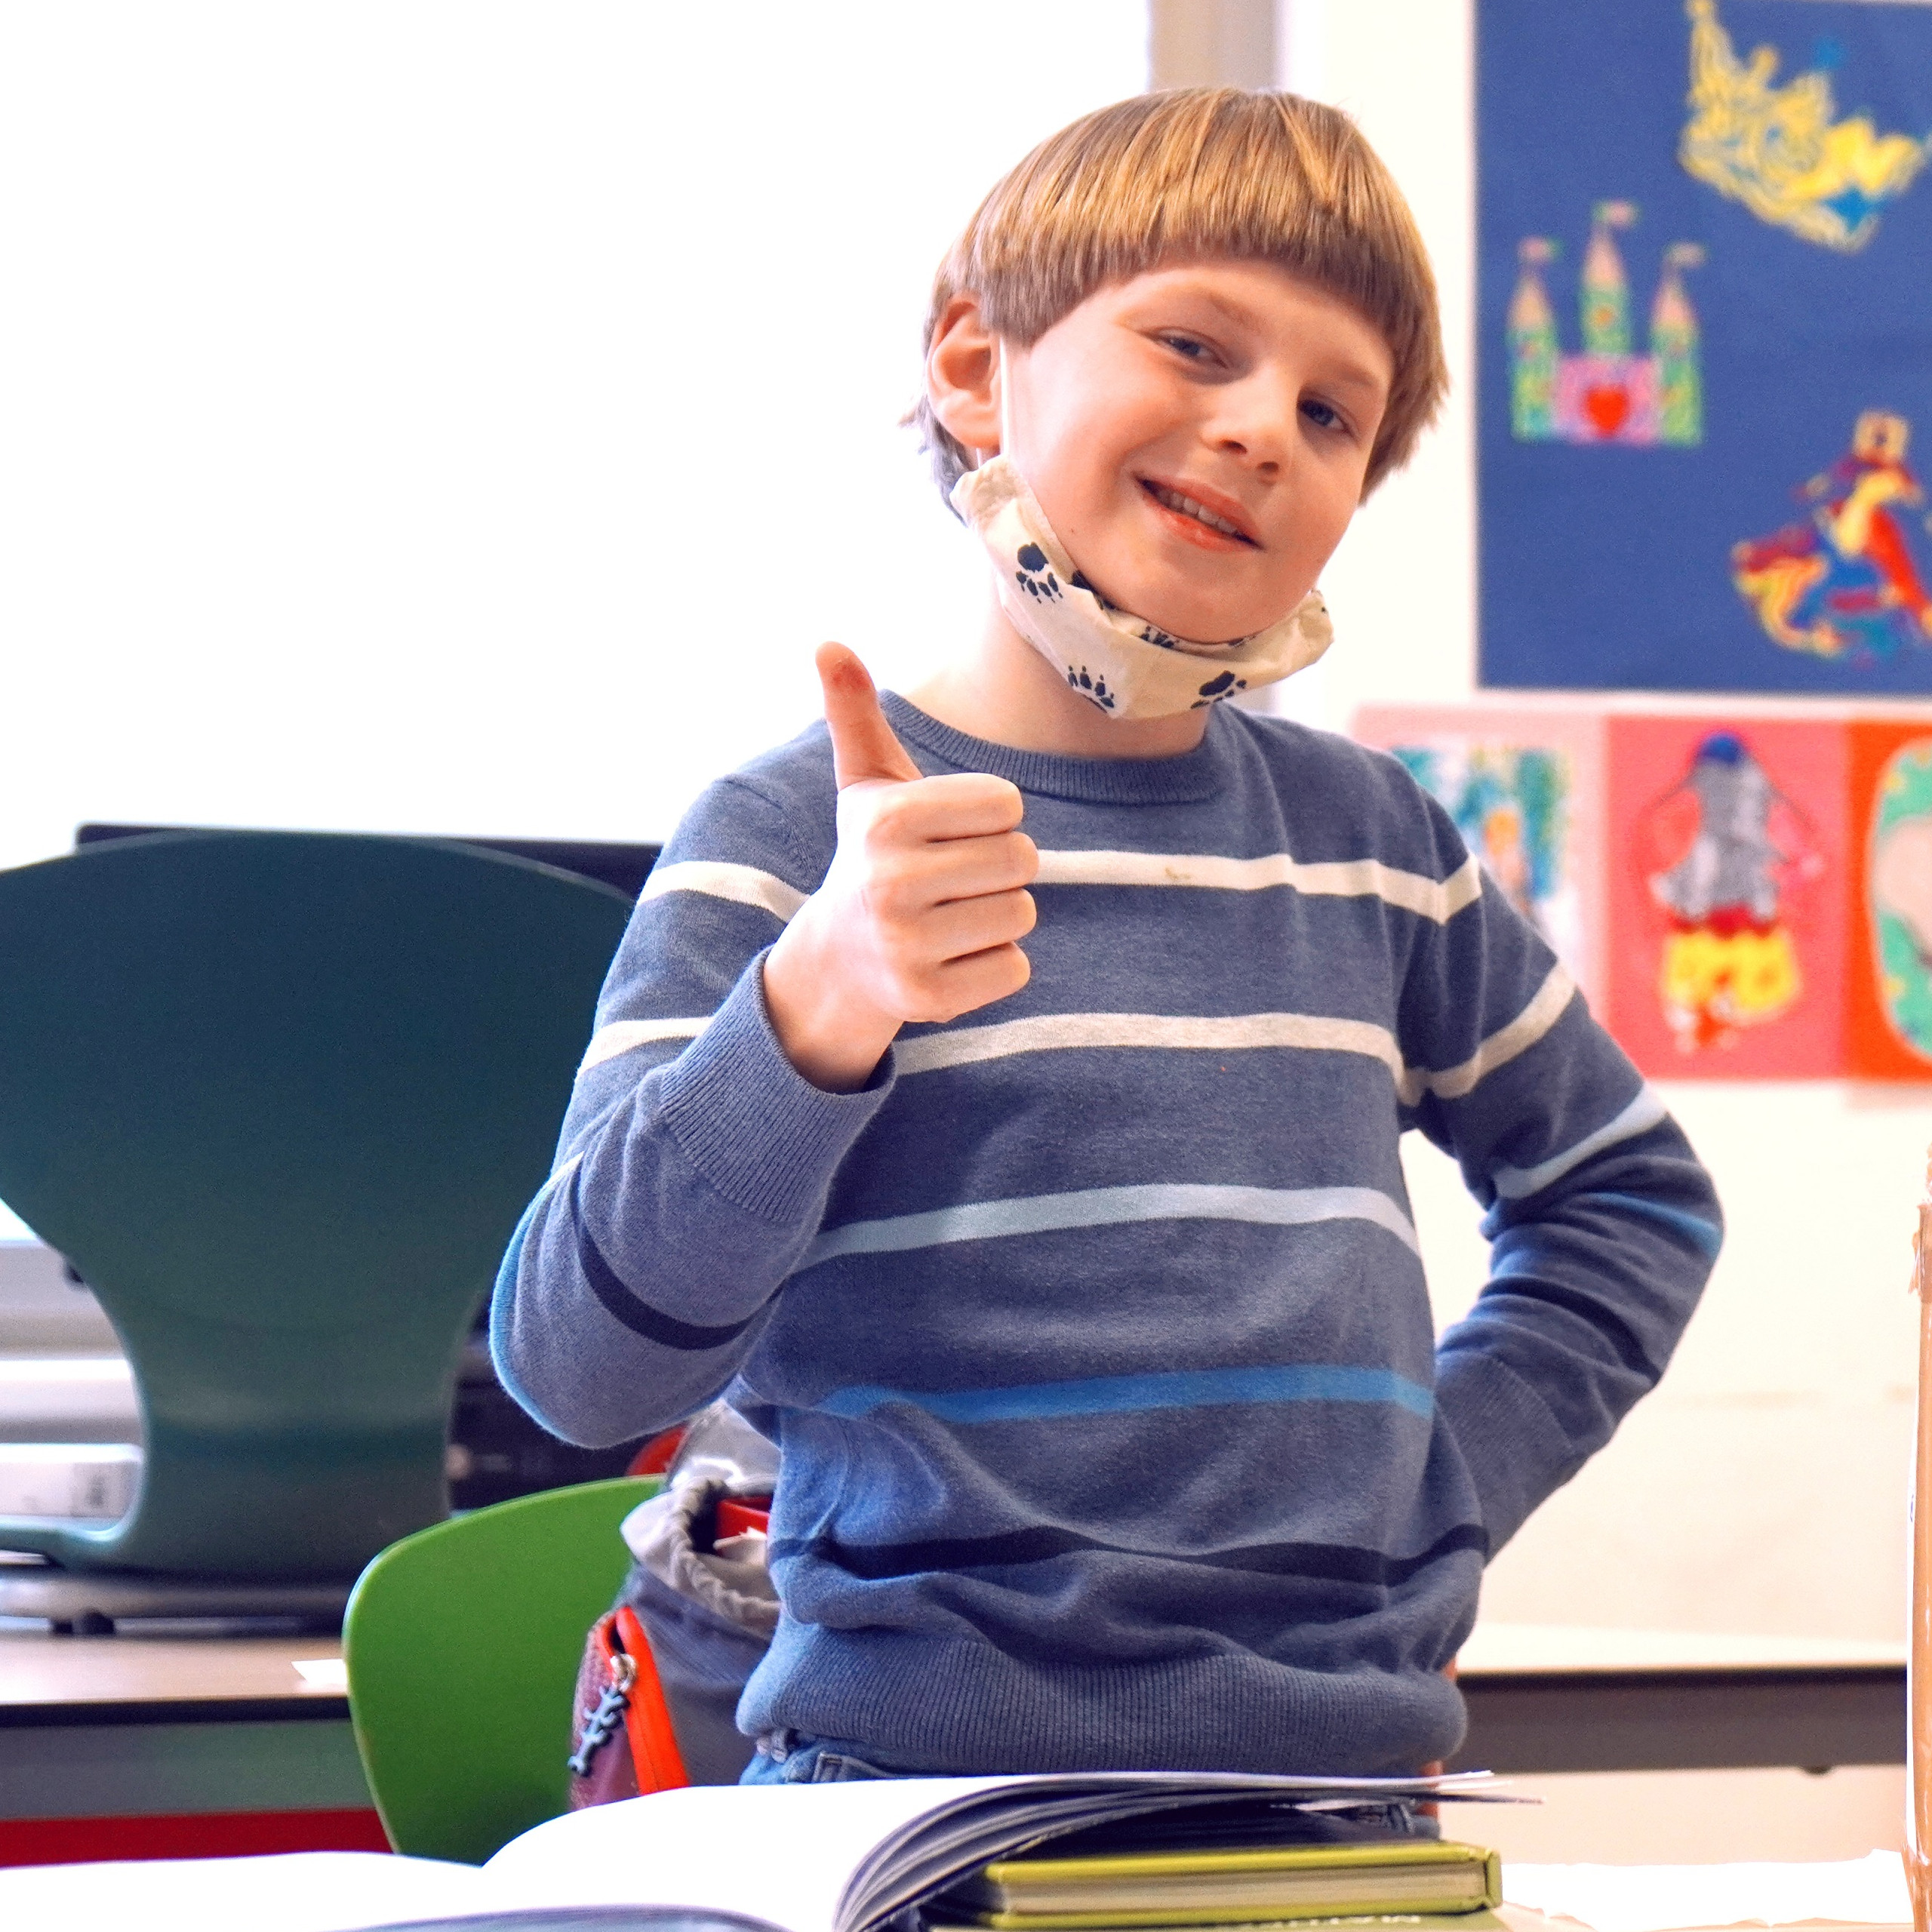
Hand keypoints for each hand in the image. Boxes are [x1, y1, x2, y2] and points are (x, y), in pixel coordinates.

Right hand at [762, 643, 1037, 1091]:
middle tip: (954, 879)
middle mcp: (890, 882)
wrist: (838, 960)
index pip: (1008, 805)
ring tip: (951, 917)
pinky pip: (1015, 968)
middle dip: (1001, 867)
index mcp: (886, 819)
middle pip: (1022, 860)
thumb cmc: (873, 856)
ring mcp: (907, 946)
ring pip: (1023, 915)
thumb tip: (828, 642)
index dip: (992, 817)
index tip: (950, 832)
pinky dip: (995, 964)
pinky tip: (952, 957)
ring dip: (1000, 915)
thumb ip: (855, 714)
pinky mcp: (927, 1000)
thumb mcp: (865, 785)